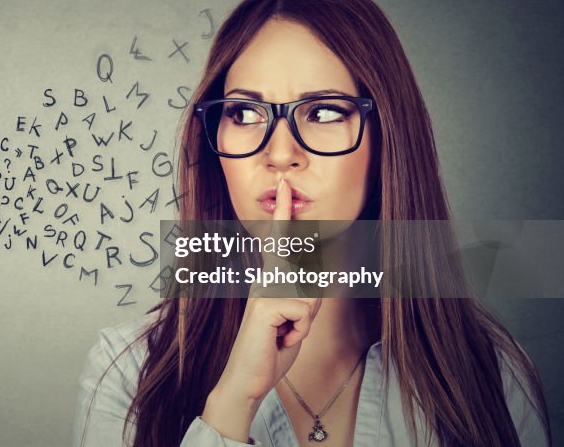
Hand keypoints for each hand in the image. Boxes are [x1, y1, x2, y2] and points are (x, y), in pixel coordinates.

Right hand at [200, 179, 321, 441]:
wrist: (246, 378)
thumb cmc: (270, 351)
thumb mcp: (294, 323)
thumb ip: (303, 301)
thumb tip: (317, 285)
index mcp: (268, 281)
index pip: (279, 243)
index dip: (283, 213)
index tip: (285, 184)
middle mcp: (264, 281)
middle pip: (310, 282)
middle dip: (306, 314)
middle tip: (284, 336)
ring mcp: (264, 291)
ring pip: (310, 299)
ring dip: (303, 326)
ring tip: (282, 338)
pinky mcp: (266, 305)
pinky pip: (304, 313)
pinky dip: (299, 332)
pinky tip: (280, 340)